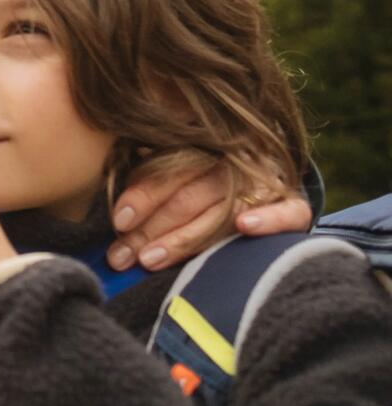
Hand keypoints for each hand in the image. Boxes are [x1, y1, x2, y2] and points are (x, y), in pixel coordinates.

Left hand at [107, 168, 311, 270]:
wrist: (263, 175)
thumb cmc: (199, 179)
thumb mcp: (173, 170)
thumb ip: (148, 182)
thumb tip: (111, 217)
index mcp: (202, 145)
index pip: (170, 168)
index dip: (143, 195)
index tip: (118, 220)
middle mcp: (234, 162)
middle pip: (189, 197)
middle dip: (149, 230)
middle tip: (120, 257)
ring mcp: (265, 184)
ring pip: (222, 212)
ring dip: (184, 239)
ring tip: (150, 259)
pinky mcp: (294, 206)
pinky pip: (289, 212)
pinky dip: (269, 219)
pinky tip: (245, 226)